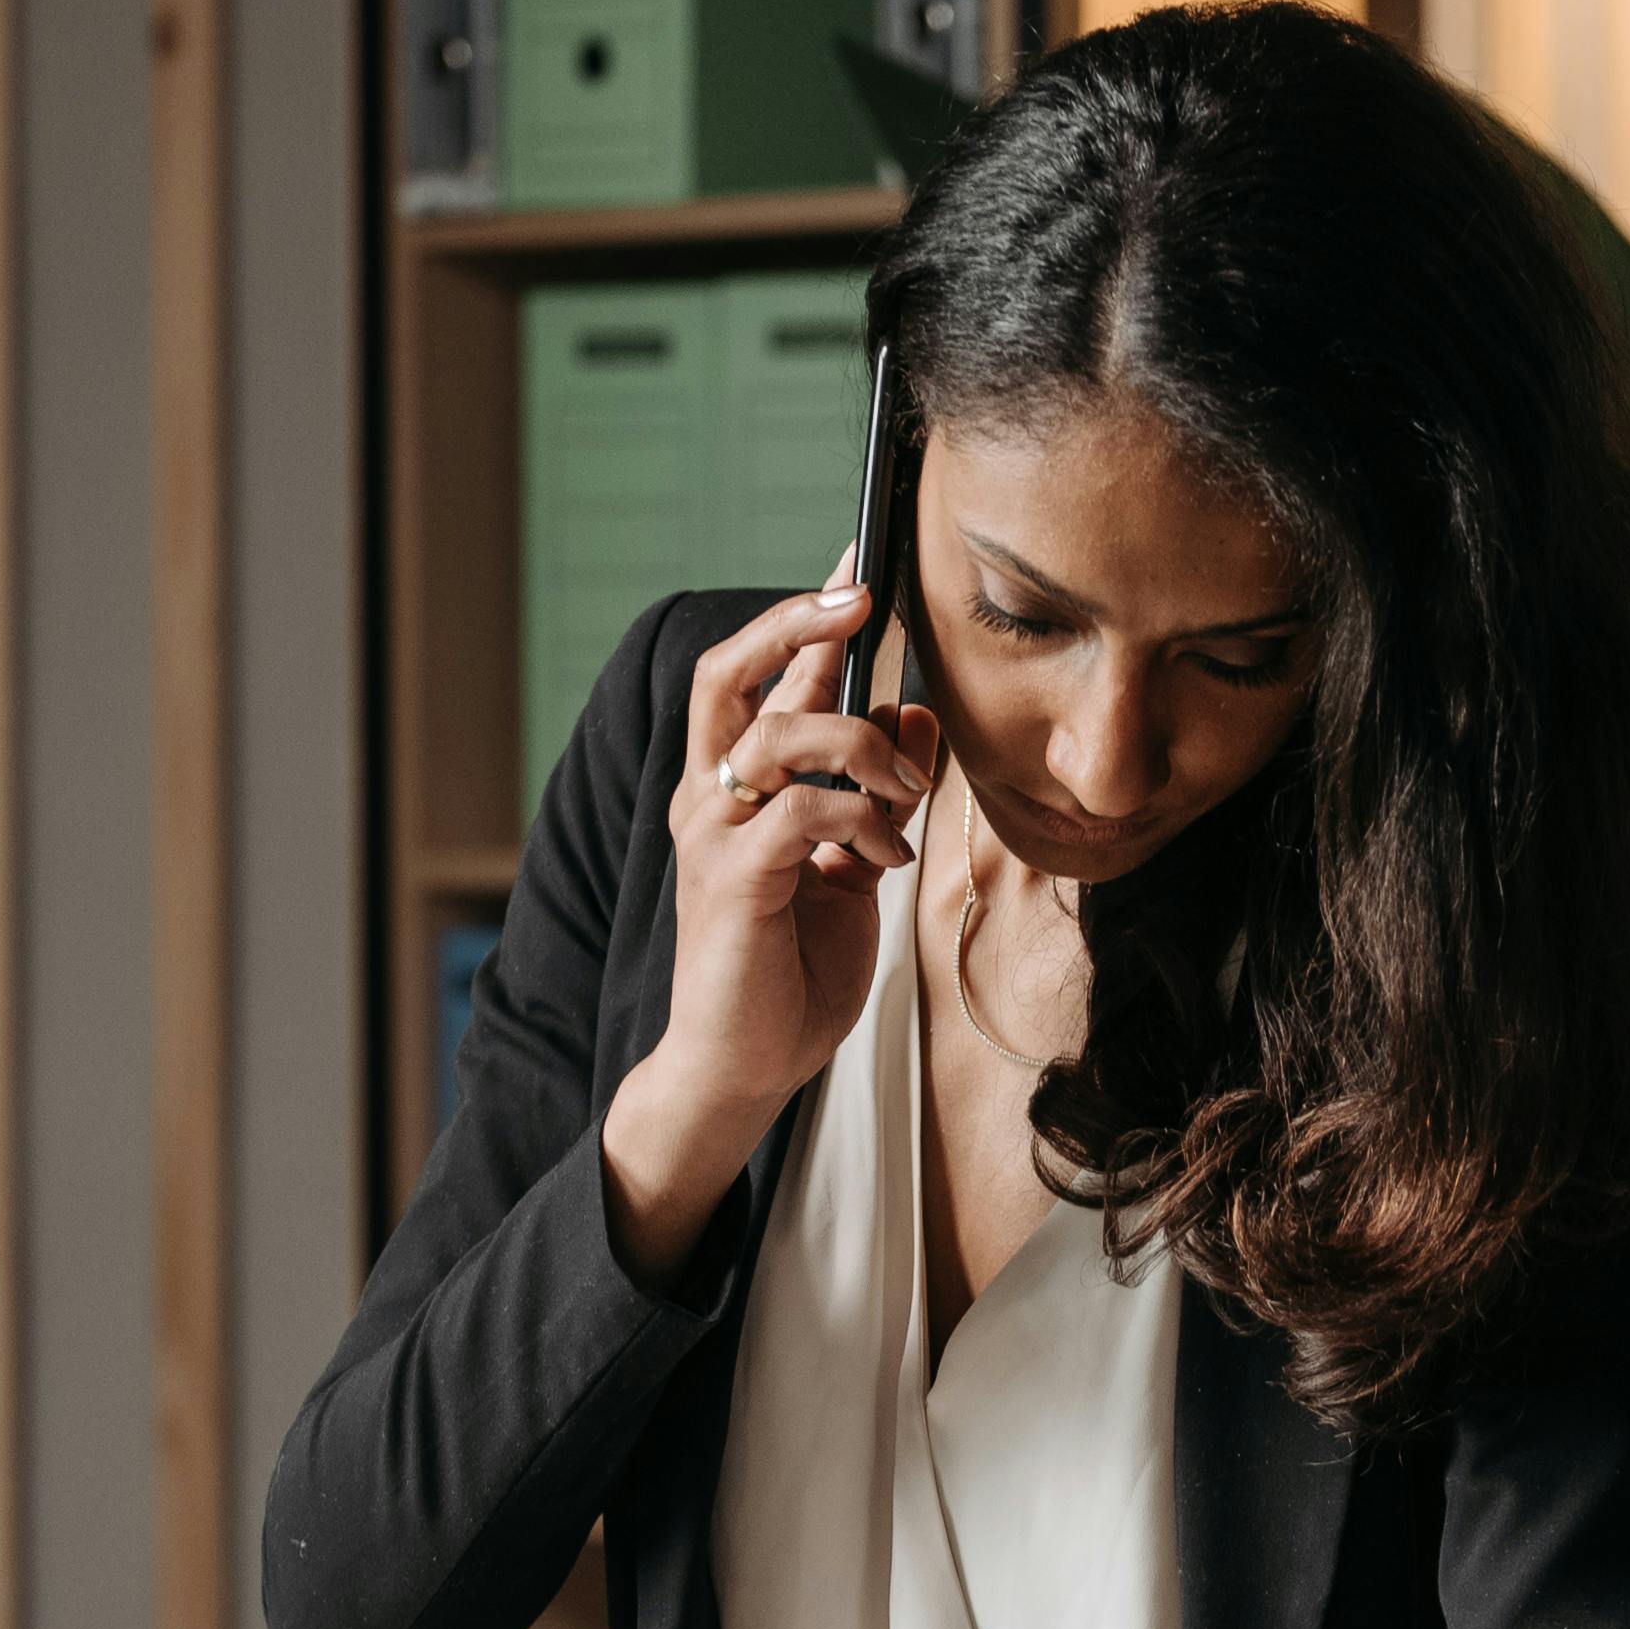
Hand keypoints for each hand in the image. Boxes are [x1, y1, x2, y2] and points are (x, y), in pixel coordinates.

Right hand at [596, 581, 943, 1274]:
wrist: (746, 1064)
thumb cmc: (791, 968)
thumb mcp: (858, 862)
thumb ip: (879, 788)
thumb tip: (918, 714)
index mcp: (736, 786)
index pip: (759, 674)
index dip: (804, 612)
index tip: (859, 564)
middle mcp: (711, 798)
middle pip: (730, 672)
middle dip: (798, 624)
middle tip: (863, 602)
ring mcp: (714, 837)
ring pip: (779, 736)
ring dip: (862, 746)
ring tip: (904, 793)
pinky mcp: (733, 882)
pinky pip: (804, 812)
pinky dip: (861, 818)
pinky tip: (885, 854)